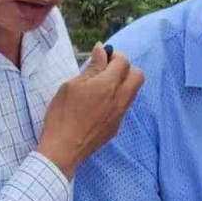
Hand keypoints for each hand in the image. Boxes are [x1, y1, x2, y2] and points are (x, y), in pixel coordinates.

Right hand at [37, 45, 143, 179]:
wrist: (63, 149)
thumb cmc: (63, 115)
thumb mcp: (72, 86)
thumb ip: (92, 67)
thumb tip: (102, 50)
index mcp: (108, 86)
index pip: (124, 62)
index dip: (114, 55)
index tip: (102, 57)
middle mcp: (120, 99)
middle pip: (138, 75)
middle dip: (125, 68)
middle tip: (106, 70)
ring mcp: (120, 115)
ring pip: (133, 92)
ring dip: (123, 83)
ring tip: (102, 86)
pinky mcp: (116, 127)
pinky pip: (125, 106)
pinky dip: (117, 99)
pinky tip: (99, 104)